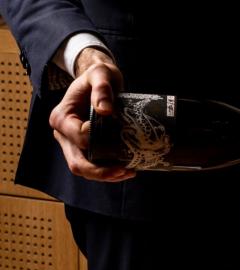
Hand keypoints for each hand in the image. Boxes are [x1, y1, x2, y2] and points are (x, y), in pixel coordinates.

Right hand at [48, 47, 134, 181]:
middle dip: (101, 171)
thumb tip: (104, 110)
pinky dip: (108, 172)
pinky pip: (93, 166)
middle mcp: (63, 134)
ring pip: (84, 169)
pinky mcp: (84, 148)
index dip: (98, 140)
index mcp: (61, 117)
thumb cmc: (98, 76)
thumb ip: (101, 89)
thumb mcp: (101, 75)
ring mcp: (72, 143)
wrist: (100, 80)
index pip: (79, 138)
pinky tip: (126, 169)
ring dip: (105, 176)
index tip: (117, 132)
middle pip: (77, 163)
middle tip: (125, 170)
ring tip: (129, 172)